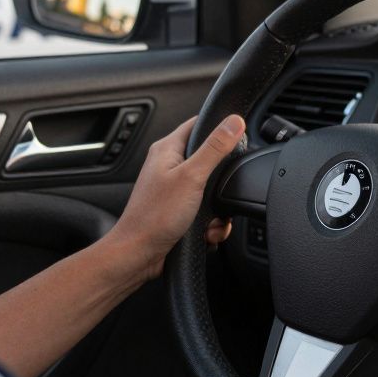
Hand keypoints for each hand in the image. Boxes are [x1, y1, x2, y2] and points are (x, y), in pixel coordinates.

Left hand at [106, 114, 245, 281]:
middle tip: (220, 191)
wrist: (139, 255)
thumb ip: (215, 148)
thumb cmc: (155, 217)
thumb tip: (234, 121)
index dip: (221, 128)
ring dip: (218, 208)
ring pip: (213, 190)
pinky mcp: (180, 210)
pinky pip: (206, 210)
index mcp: (168, 149)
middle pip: (211, 160)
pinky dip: (211, 223)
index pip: (199, 124)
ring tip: (210, 219)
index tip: (239, 139)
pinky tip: (205, 231)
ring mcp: (175, 190)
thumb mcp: (192, 177)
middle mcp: (170, 166)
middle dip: (223, 181)